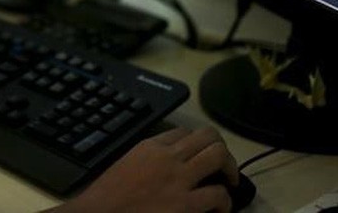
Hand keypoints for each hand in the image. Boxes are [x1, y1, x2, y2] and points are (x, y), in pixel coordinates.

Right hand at [45, 126, 238, 212]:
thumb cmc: (107, 195)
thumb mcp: (126, 165)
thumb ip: (147, 160)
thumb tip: (165, 167)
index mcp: (150, 146)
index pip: (182, 132)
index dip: (195, 144)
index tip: (196, 158)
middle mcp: (168, 156)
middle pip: (207, 135)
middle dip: (221, 148)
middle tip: (222, 166)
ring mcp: (179, 178)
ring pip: (218, 155)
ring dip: (230, 167)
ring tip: (229, 182)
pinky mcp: (186, 204)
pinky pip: (218, 194)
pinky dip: (225, 202)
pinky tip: (220, 209)